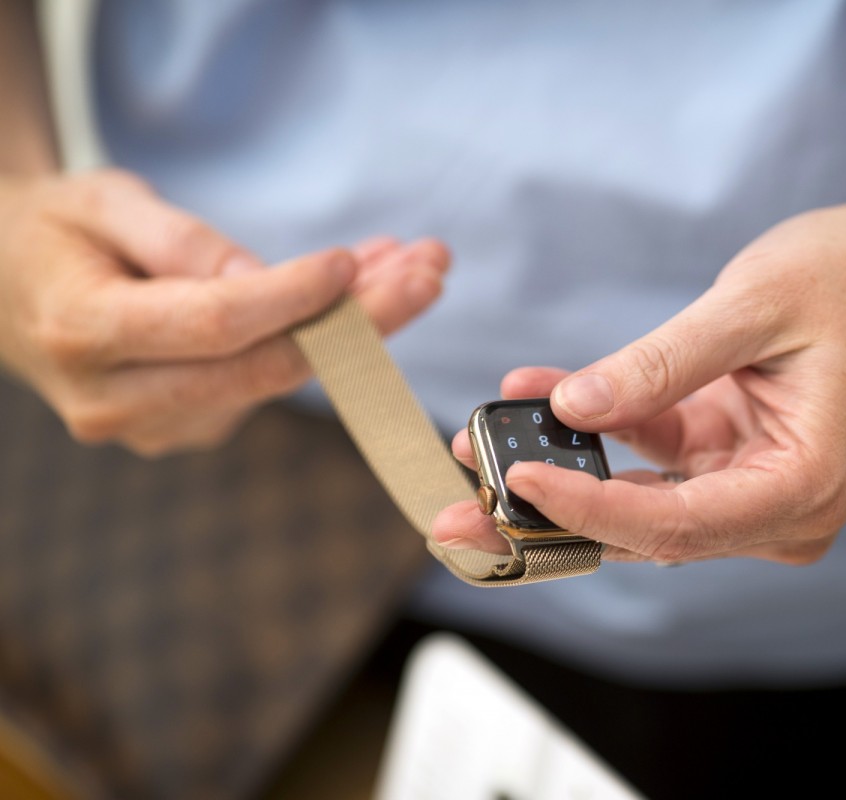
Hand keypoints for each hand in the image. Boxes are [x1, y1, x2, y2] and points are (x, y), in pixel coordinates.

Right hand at [0, 169, 449, 455]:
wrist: (12, 288)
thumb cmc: (58, 233)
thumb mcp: (101, 202)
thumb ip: (179, 240)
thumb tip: (268, 281)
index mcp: (82, 331)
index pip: (212, 324)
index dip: (291, 297)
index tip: (352, 263)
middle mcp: (118, 399)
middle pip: (265, 364)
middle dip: (362, 320)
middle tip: (432, 270)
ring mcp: (156, 427)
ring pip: (282, 377)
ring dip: (362, 325)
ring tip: (419, 265)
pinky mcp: (190, 430)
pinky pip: (273, 383)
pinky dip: (328, 339)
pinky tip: (370, 291)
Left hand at [433, 198, 845, 563]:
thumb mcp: (752, 308)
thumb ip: (660, 365)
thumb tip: (574, 407)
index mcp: (805, 485)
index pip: (676, 525)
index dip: (587, 508)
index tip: (513, 480)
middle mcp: (780, 508)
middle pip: (646, 532)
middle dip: (549, 515)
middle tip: (455, 509)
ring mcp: (753, 488)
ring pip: (637, 501)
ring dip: (562, 467)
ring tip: (480, 435)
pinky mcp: (731, 459)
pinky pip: (650, 456)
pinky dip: (596, 428)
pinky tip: (537, 392)